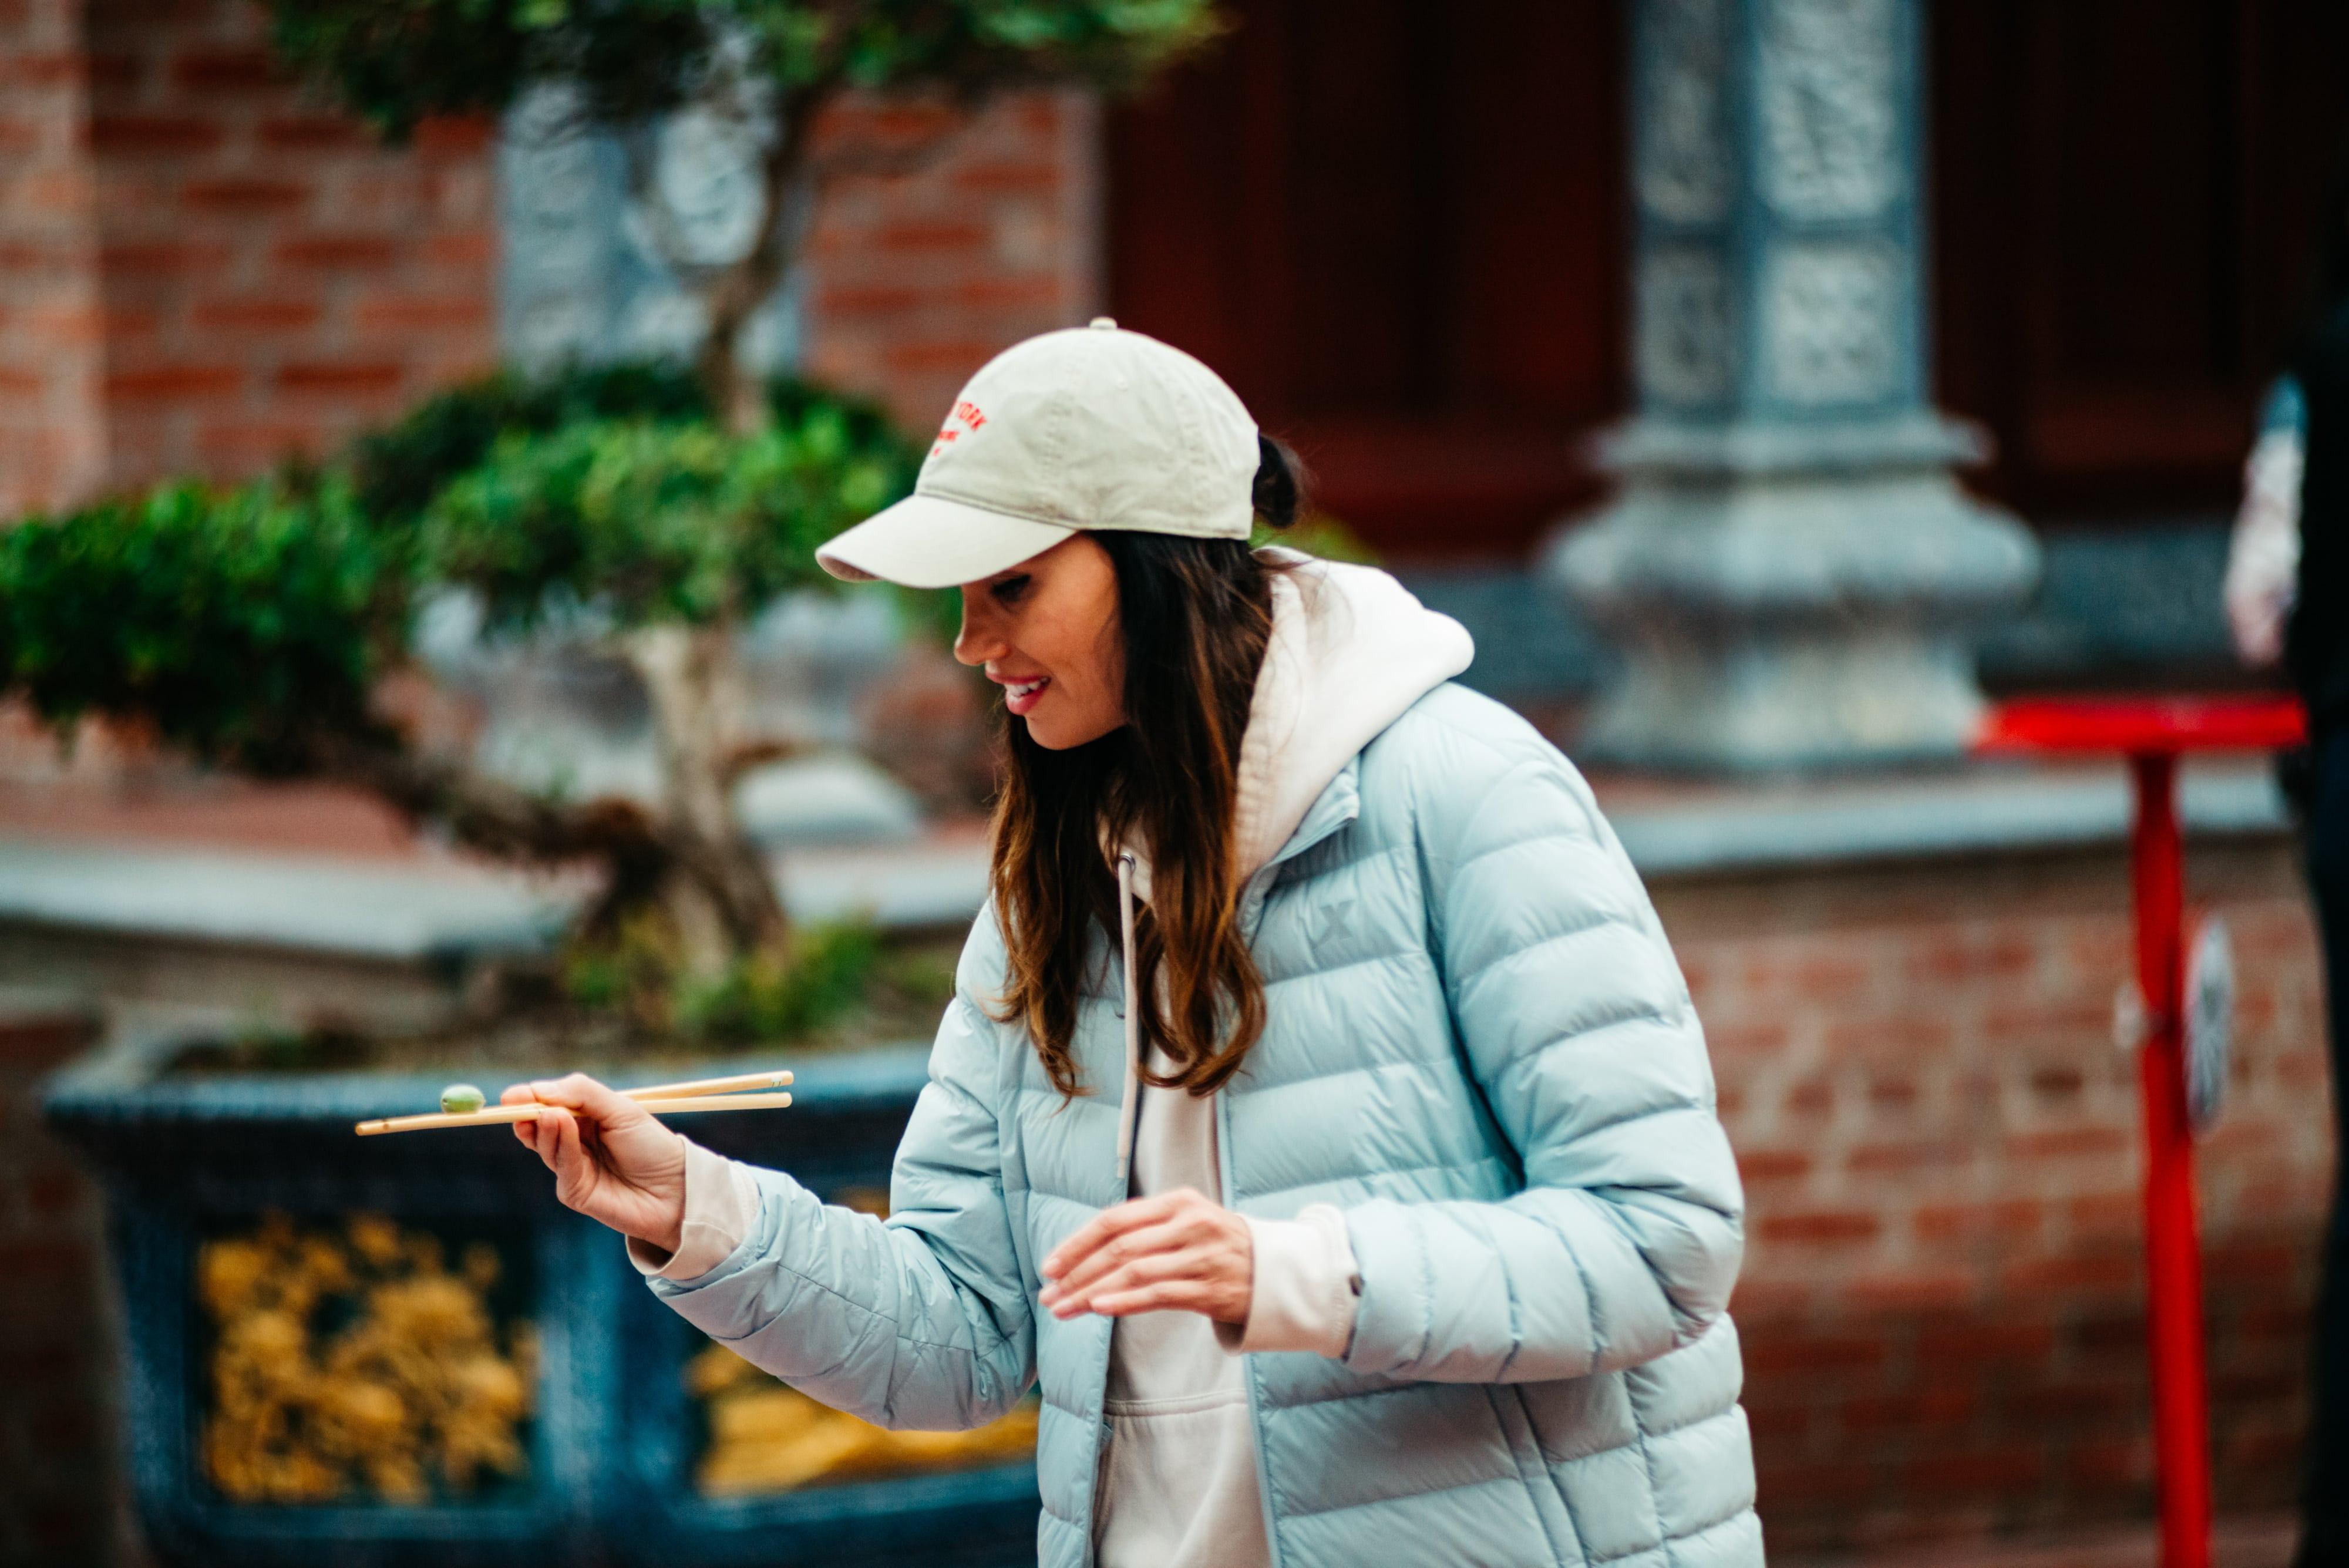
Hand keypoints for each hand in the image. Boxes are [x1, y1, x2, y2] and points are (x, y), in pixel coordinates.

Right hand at [503, 1074, 687, 1253]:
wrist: (676, 1188)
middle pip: (538, 1126)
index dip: (529, 1098)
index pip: (548, 1105)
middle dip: (526, 1114)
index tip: (512, 1094)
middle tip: (516, 1103)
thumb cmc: (652, 1145)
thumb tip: (540, 1090)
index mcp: (585, 1118)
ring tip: (549, 1113)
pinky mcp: (574, 1191)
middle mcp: (574, 1142)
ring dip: (545, 1128)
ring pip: (546, 1146)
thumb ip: (582, 1094)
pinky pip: (562, 1167)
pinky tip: (562, 1127)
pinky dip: (562, 1147)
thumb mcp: (620, 1109)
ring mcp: (572, 1168)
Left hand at [1038, 1187, 1252, 1323]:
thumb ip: (1144, 1228)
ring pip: (1133, 1272)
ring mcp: (1200, 1257)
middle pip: (1119, 1247)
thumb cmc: (1217, 1246)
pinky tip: (1099, 1308)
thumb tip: (1084, 1251)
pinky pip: (1159, 1295)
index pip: (1114, 1220)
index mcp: (1178, 1202)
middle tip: (1049, 1294)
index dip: (1078, 1243)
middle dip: (1077, 1273)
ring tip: (1064, 1308)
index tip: (1050, 1266)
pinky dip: (1125, 1301)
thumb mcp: (1186, 1220)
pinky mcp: (1210, 1289)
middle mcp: (1189, 1224)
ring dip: (1091, 1292)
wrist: (1274, 1271)